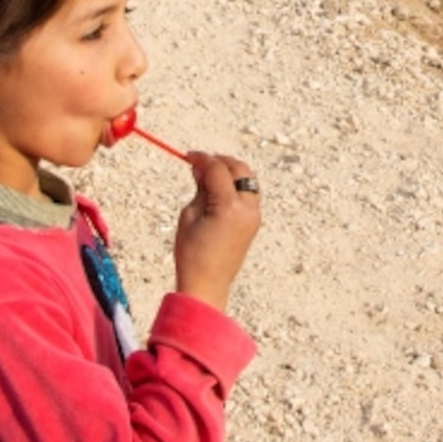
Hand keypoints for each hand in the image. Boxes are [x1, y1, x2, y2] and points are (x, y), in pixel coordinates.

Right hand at [171, 152, 261, 310]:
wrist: (206, 284)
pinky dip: (235, 187)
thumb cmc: (191, 253)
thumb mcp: (189, 215)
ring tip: (207, 177)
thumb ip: (199, 188)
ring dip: (230, 173)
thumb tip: (201, 168)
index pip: (218, 169)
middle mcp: (248, 208)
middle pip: (239, 169)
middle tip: (199, 163)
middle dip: (220, 161)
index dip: (202, 159)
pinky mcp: (254, 223)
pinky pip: (248, 195)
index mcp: (229, 206)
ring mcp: (254, 216)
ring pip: (247, 180)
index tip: (188, 156)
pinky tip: (217, 191)